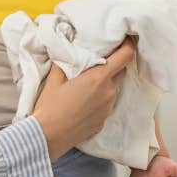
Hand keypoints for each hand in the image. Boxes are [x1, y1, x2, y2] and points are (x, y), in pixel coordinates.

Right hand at [32, 40, 135, 161]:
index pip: (126, 56)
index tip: (124, 40)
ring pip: (114, 89)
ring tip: (88, 83)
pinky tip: (84, 101)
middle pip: (122, 71)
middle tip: (100, 60)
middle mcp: (109, 93)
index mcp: (99, 78)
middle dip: (114, 64)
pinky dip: (100, 99)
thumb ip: (66, 62)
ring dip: (106, 83)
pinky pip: (107, 104)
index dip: (128, 45)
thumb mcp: (55, 79)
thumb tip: (69, 52)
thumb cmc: (50, 107)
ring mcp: (108, 109)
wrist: (48, 137)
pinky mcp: (103, 121)